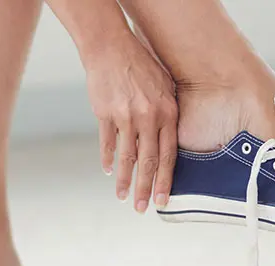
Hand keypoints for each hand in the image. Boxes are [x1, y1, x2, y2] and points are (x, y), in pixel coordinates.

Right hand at [84, 36, 177, 212]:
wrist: (111, 46)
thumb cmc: (141, 65)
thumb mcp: (164, 87)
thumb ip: (167, 116)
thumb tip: (167, 143)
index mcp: (167, 113)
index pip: (169, 155)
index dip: (166, 181)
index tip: (163, 200)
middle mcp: (148, 117)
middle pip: (149, 162)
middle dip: (146, 189)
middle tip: (143, 209)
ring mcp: (126, 116)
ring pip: (127, 157)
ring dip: (124, 180)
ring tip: (123, 197)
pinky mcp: (105, 113)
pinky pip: (107, 143)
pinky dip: (107, 158)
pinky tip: (107, 172)